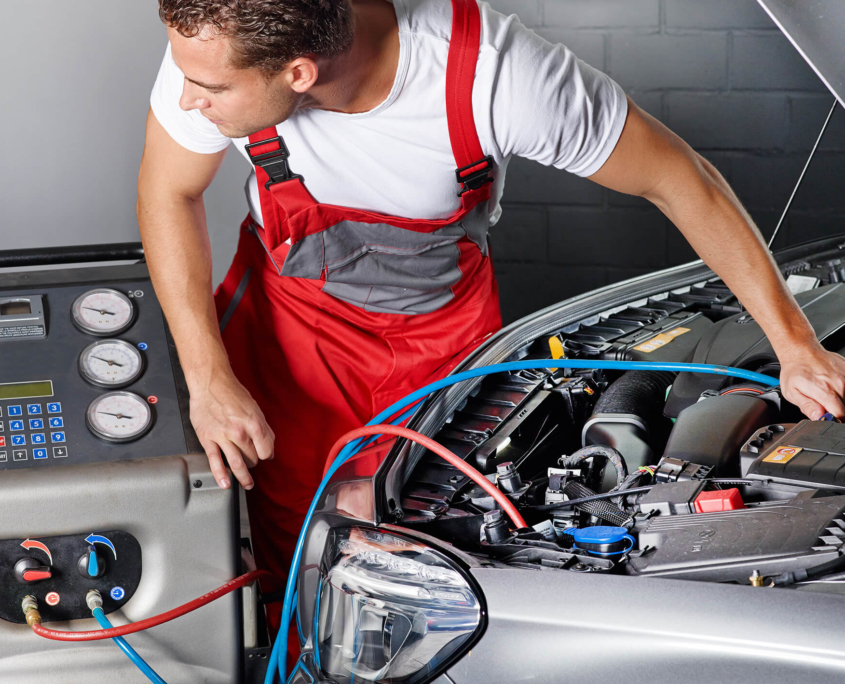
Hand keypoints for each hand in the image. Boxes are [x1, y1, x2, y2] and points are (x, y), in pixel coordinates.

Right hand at [188, 368, 274, 489]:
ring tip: (247, 483)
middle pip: (252, 458)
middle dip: (254, 462)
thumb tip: (270, 447)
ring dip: (243, 477)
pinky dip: (220, 475)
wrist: (210, 384)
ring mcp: (223, 437)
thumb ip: (264, 429)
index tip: (264, 455)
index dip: (266, 454)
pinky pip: (215, 461)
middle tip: (252, 461)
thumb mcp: (255, 408)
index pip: (266, 450)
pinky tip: (225, 484)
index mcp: (254, 424)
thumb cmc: (232, 393)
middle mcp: (240, 432)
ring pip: (236, 464)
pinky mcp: (208, 439)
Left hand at [778, 342, 844, 419]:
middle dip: (834, 409)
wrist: (801, 351)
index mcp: (824, 390)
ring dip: (839, 400)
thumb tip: (818, 417)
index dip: (833, 419)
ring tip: (826, 393)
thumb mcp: (792, 392)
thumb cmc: (795, 371)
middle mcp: (839, 384)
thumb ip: (807, 407)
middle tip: (822, 403)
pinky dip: (841, 391)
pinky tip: (831, 387)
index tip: (826, 417)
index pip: (840, 414)